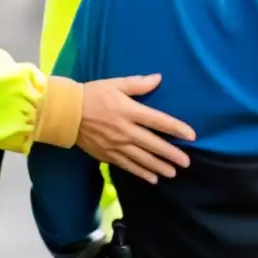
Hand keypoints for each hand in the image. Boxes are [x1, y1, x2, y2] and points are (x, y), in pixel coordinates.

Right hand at [76, 74, 195, 183]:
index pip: (159, 121)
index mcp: (129, 111)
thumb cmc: (92, 94)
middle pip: (153, 144)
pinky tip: (152, 179)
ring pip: (142, 159)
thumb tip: (158, 78)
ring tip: (173, 173)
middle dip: (171, 154)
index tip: (191, 136)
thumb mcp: (116, 84)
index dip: (177, 128)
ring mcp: (116, 145)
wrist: (66, 113)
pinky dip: (141, 173)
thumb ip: (138, 84)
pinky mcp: (107, 154)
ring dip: (159, 166)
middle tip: (186, 162)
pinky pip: (127, 166)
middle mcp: (125, 131)